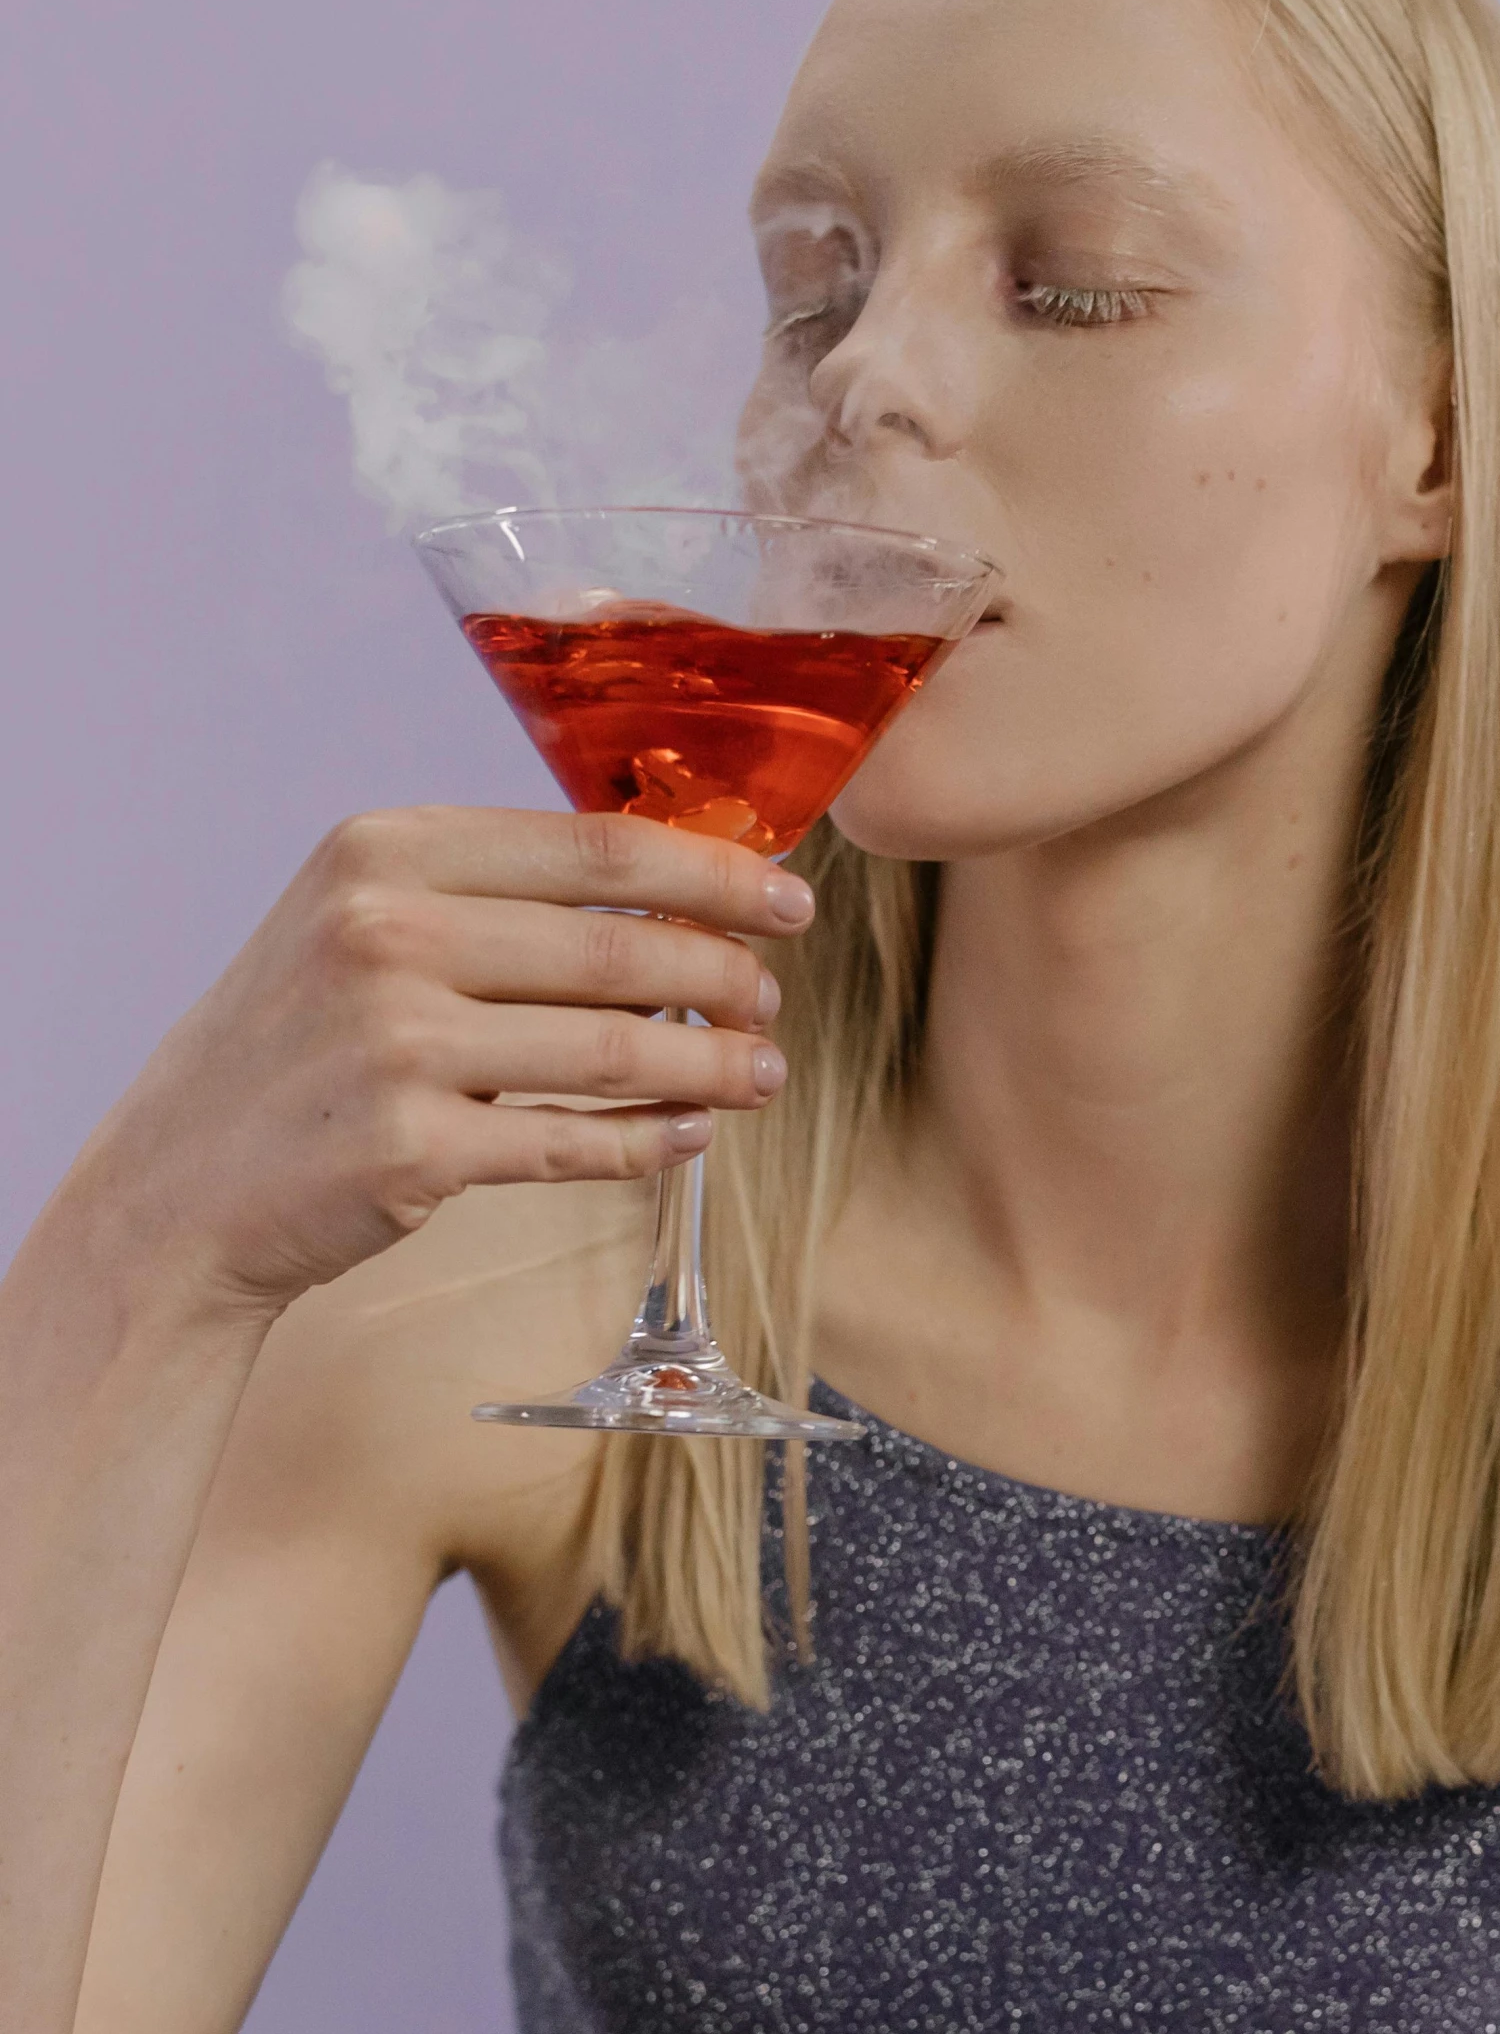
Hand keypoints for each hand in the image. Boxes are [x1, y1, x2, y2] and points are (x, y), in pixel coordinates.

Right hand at [71, 807, 815, 1318]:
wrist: (179, 1186)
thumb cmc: (293, 1050)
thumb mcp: (356, 925)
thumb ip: (486, 896)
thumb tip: (668, 890)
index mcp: (384, 853)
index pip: (597, 847)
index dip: (714, 873)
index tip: (787, 899)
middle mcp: (386, 933)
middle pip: (621, 945)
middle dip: (729, 975)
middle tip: (775, 1000)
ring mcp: (397, 1043)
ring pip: (617, 1047)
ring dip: (714, 1064)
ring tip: (764, 1074)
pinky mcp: (412, 1150)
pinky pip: (575, 1141)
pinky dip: (650, 1140)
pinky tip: (690, 1134)